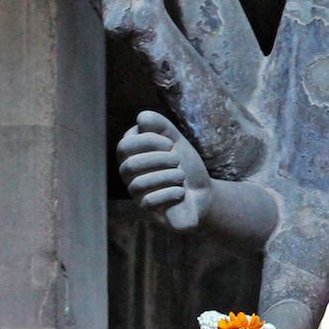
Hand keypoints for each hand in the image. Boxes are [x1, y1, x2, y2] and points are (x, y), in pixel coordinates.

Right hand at [118, 109, 211, 231]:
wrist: (203, 194)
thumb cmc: (185, 166)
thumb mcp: (176, 142)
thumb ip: (161, 127)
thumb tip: (141, 117)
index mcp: (133, 155)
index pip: (125, 145)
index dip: (147, 141)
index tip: (170, 143)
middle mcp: (130, 175)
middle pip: (129, 165)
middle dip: (158, 160)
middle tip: (177, 160)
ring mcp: (137, 194)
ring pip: (138, 184)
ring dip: (166, 176)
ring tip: (182, 176)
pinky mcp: (148, 211)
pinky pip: (148, 202)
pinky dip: (169, 193)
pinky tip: (181, 192)